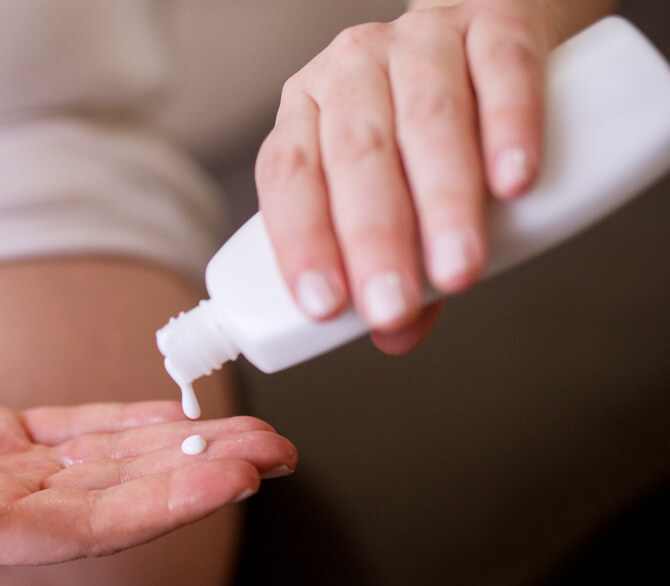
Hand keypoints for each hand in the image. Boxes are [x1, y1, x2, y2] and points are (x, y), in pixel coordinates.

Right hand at [0, 390, 296, 578]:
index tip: (227, 482)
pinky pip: (75, 432)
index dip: (160, 506)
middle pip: (118, 497)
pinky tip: (176, 413)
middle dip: (195, 478)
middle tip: (275, 452)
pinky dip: (128, 422)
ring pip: (108, 464)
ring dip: (178, 450)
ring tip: (250, 434)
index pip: (84, 527)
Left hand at [255, 0, 585, 353]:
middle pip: (355, 155)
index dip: (300, 241)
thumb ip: (397, 262)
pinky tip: (515, 182)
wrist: (490, 27)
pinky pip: (502, 69)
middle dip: (373, 238)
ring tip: (459, 269)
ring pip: (426, 117)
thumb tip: (394, 337)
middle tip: (392, 305)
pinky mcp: (497, 20)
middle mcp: (353, 70)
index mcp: (308, 113)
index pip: (287, 177)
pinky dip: (509, 127)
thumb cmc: (432, 126)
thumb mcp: (396, 188)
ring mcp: (423, 40)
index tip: (323, 306)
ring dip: (441, 199)